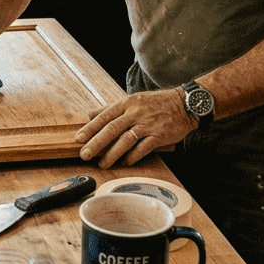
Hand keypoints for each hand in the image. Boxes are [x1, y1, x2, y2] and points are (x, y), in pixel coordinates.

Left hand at [74, 88, 195, 167]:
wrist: (184, 104)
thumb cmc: (156, 103)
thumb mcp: (132, 100)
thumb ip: (111, 108)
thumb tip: (90, 114)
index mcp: (127, 103)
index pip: (104, 116)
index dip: (90, 128)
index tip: (79, 139)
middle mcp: (135, 113)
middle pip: (112, 129)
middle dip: (96, 143)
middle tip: (84, 154)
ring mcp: (148, 124)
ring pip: (126, 140)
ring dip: (112, 154)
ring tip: (102, 164)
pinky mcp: (159, 135)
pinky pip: (143, 148)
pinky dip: (133, 156)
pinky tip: (126, 162)